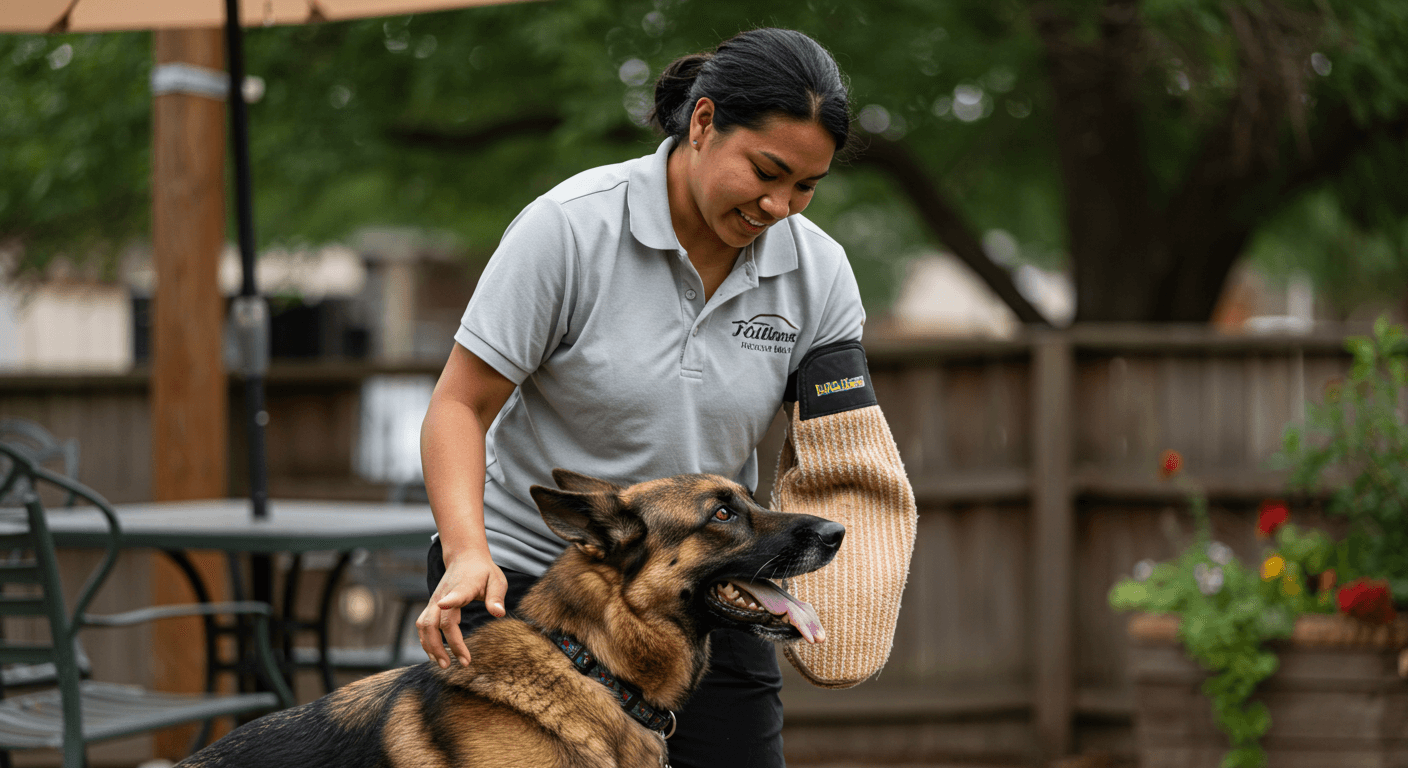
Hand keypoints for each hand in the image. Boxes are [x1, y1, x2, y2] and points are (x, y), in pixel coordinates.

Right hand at [416, 546, 506, 668]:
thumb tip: (498, 613)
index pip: (455, 595)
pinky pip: (422, 625)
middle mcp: (444, 595)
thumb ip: (496, 597)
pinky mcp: (431, 606)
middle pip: (437, 622)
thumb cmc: (483, 572)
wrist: (464, 558)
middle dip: (444, 644)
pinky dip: (426, 641)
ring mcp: (434, 601)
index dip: (449, 601)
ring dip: (431, 646)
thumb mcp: (496, 580)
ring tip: (445, 664)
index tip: (443, 605)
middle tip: (459, 663)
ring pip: (425, 626)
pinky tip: (435, 654)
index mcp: (463, 587)